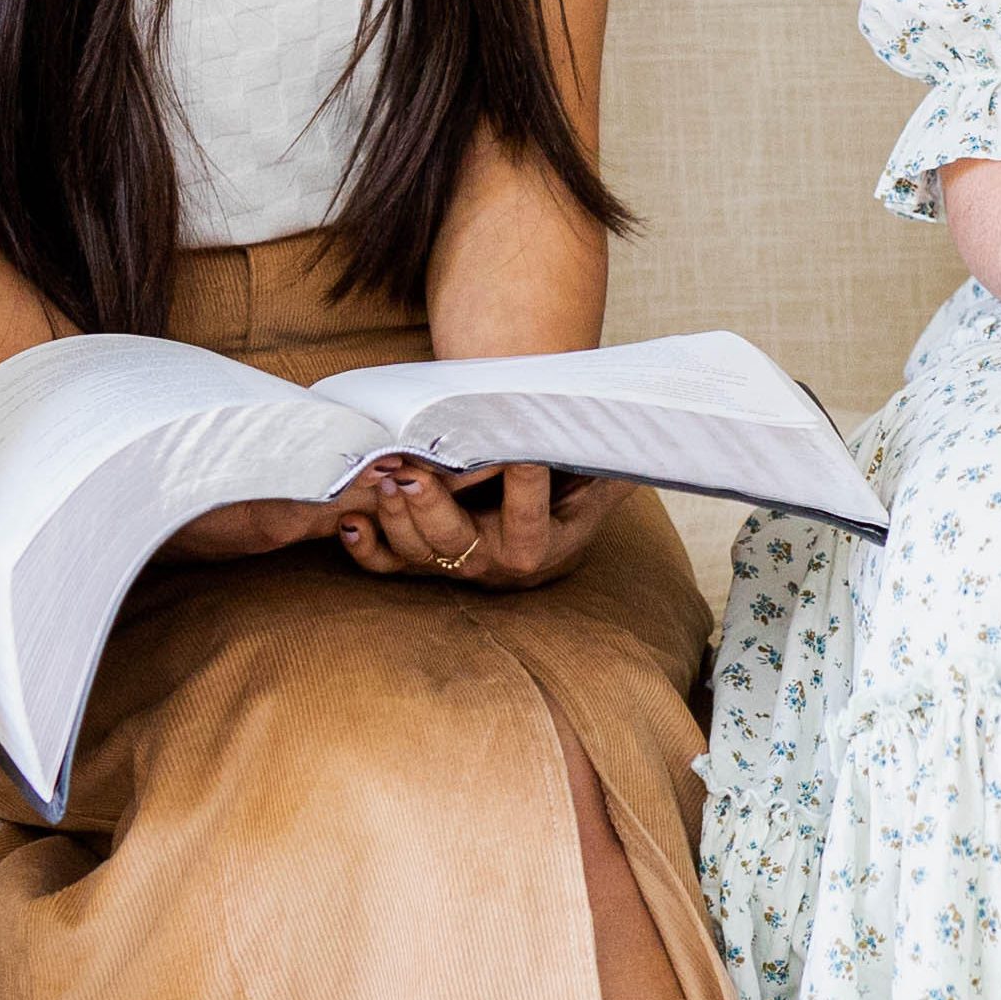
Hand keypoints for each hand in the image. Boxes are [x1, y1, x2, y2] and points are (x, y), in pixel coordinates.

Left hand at [329, 457, 630, 588]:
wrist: (546, 519)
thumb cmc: (573, 484)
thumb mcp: (602, 476)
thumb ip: (614, 459)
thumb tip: (649, 433)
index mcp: (542, 546)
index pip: (530, 515)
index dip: (522, 482)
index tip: (517, 449)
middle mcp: (495, 563)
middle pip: (459, 544)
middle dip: (431, 507)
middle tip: (411, 470)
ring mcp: (455, 565)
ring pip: (419, 554)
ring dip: (396, 517)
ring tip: (384, 478)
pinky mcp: (423, 562)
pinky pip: (387, 567)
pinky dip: (365, 549)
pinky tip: (351, 522)